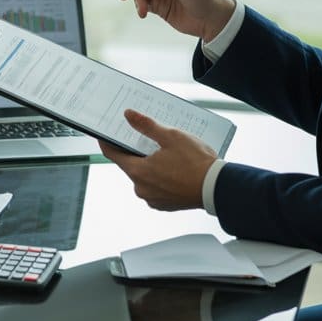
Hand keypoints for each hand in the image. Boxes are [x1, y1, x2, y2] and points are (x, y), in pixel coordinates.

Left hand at [100, 110, 216, 210]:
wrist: (217, 188)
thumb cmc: (196, 163)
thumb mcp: (171, 136)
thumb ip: (146, 126)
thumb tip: (129, 115)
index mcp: (138, 172)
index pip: (112, 154)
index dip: (107, 142)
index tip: (104, 134)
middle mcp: (141, 188)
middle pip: (130, 165)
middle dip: (136, 151)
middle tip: (147, 139)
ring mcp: (153, 198)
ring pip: (144, 177)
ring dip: (150, 166)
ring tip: (166, 154)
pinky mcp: (164, 205)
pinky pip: (156, 187)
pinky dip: (160, 178)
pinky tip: (173, 169)